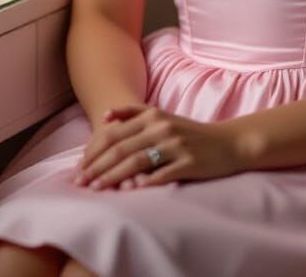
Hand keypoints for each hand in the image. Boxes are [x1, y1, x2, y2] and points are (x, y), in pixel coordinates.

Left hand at [72, 104, 244, 190]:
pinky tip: (128, 191)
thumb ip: (135, 113)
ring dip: (112, 176)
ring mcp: (175, 145)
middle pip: (121, 148)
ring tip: (96, 188)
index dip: (94, 151)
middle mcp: (162, 127)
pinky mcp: (187, 163)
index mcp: (153, 115)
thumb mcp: (163, 116)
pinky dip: (143, 183)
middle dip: (97, 166)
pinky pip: (160, 175)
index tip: (78, 167)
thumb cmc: (190, 132)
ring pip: (136, 161)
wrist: (227, 142)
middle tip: (80, 181)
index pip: (114, 133)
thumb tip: (105, 115)